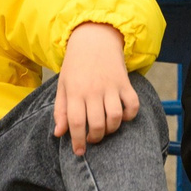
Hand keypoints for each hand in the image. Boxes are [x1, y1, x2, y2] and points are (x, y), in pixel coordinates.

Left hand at [53, 22, 137, 155]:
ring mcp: (111, 86)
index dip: (77, 141)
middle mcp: (93, 90)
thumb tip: (59, 133)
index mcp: (75, 91)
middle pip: (97, 124)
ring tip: (105, 129)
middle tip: (92, 138)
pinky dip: (130, 115)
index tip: (79, 152)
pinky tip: (122, 116)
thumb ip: (60, 110)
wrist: (95, 38)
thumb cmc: (76, 65)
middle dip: (95, 138)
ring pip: (115, 117)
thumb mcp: (62, 85)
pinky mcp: (125, 82)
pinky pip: (132, 105)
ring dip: (111, 129)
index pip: (76, 123)